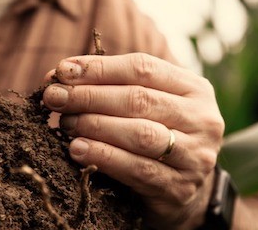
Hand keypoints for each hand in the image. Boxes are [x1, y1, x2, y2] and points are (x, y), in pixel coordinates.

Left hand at [42, 53, 224, 228]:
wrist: (183, 188)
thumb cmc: (156, 133)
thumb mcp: (147, 105)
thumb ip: (112, 86)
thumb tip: (61, 73)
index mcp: (195, 89)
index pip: (143, 68)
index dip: (99, 68)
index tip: (62, 71)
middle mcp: (202, 119)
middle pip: (139, 99)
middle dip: (90, 96)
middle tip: (55, 97)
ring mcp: (195, 156)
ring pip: (140, 134)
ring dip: (95, 126)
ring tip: (65, 123)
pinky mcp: (179, 187)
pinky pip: (137, 169)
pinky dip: (104, 157)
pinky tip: (78, 150)